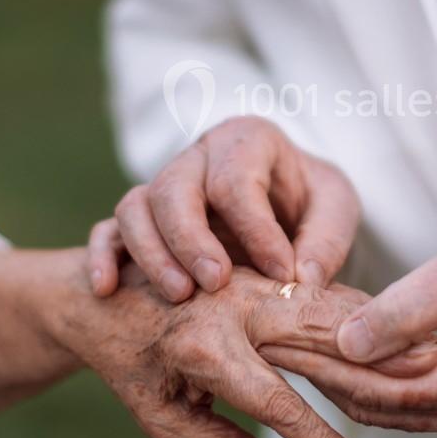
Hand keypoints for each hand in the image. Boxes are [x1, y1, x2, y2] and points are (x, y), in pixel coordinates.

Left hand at [50, 253, 436, 437]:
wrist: (102, 295)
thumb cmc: (129, 365)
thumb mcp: (162, 419)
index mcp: (203, 350)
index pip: (277, 405)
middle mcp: (232, 307)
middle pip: (320, 340)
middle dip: (373, 371)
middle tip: (420, 395)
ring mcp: (249, 281)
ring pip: (324, 308)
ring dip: (373, 335)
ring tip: (419, 363)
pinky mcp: (260, 269)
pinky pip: (316, 291)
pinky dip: (355, 312)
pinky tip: (388, 330)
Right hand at [89, 116, 359, 300]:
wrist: (284, 212)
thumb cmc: (310, 204)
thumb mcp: (335, 209)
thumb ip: (327, 240)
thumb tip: (299, 280)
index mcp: (246, 141)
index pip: (236, 179)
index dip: (255, 228)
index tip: (281, 273)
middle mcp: (197, 158)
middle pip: (174, 188)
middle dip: (191, 240)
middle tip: (216, 284)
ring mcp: (162, 187)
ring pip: (136, 207)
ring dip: (152, 253)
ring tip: (179, 296)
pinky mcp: (140, 220)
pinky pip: (107, 230)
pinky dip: (102, 256)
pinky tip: (107, 289)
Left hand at [259, 194, 436, 432]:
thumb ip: (404, 311)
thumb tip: (346, 344)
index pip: (381, 390)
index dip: (323, 366)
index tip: (277, 339)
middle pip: (379, 405)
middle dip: (322, 374)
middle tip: (269, 342)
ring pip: (388, 403)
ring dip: (341, 374)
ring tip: (290, 342)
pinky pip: (406, 390)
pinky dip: (369, 370)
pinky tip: (336, 343)